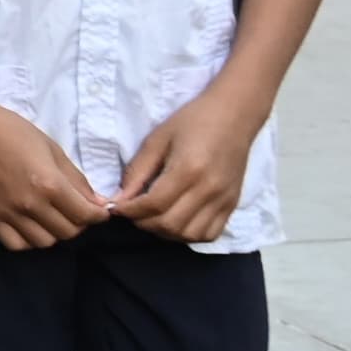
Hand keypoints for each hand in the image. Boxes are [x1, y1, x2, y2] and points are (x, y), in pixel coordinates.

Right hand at [0, 99, 107, 251]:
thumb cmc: (13, 132)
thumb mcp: (53, 150)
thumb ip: (76, 180)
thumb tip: (96, 203)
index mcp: (50, 184)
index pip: (86, 215)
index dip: (99, 215)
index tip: (99, 211)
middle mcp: (31, 204)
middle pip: (68, 232)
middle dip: (79, 223)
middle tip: (75, 210)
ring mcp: (9, 213)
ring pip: (45, 242)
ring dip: (54, 233)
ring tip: (52, 218)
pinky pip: (16, 244)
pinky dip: (28, 240)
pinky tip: (30, 225)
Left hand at [114, 90, 264, 244]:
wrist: (234, 116)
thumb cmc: (192, 122)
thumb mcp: (157, 140)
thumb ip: (138, 171)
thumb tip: (119, 199)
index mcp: (188, 170)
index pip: (153, 205)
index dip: (130, 211)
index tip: (116, 208)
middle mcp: (209, 190)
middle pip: (170, 224)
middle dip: (143, 223)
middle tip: (132, 211)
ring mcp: (224, 200)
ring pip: (189, 235)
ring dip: (165, 232)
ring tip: (152, 216)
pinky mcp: (233, 205)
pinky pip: (209, 234)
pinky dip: (188, 234)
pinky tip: (176, 220)